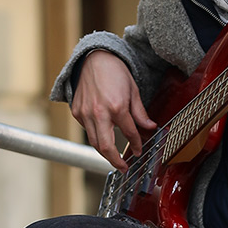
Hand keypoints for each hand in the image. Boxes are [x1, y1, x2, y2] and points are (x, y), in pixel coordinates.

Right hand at [71, 50, 156, 171]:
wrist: (94, 59)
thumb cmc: (115, 72)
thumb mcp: (133, 90)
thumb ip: (140, 112)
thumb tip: (150, 127)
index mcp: (116, 107)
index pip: (129, 133)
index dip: (137, 144)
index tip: (139, 151)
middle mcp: (98, 113)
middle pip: (105, 147)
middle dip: (115, 161)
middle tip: (123, 168)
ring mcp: (85, 113)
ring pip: (94, 142)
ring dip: (104, 152)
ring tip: (114, 158)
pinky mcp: (77, 112)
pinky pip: (87, 130)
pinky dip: (95, 135)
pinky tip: (103, 134)